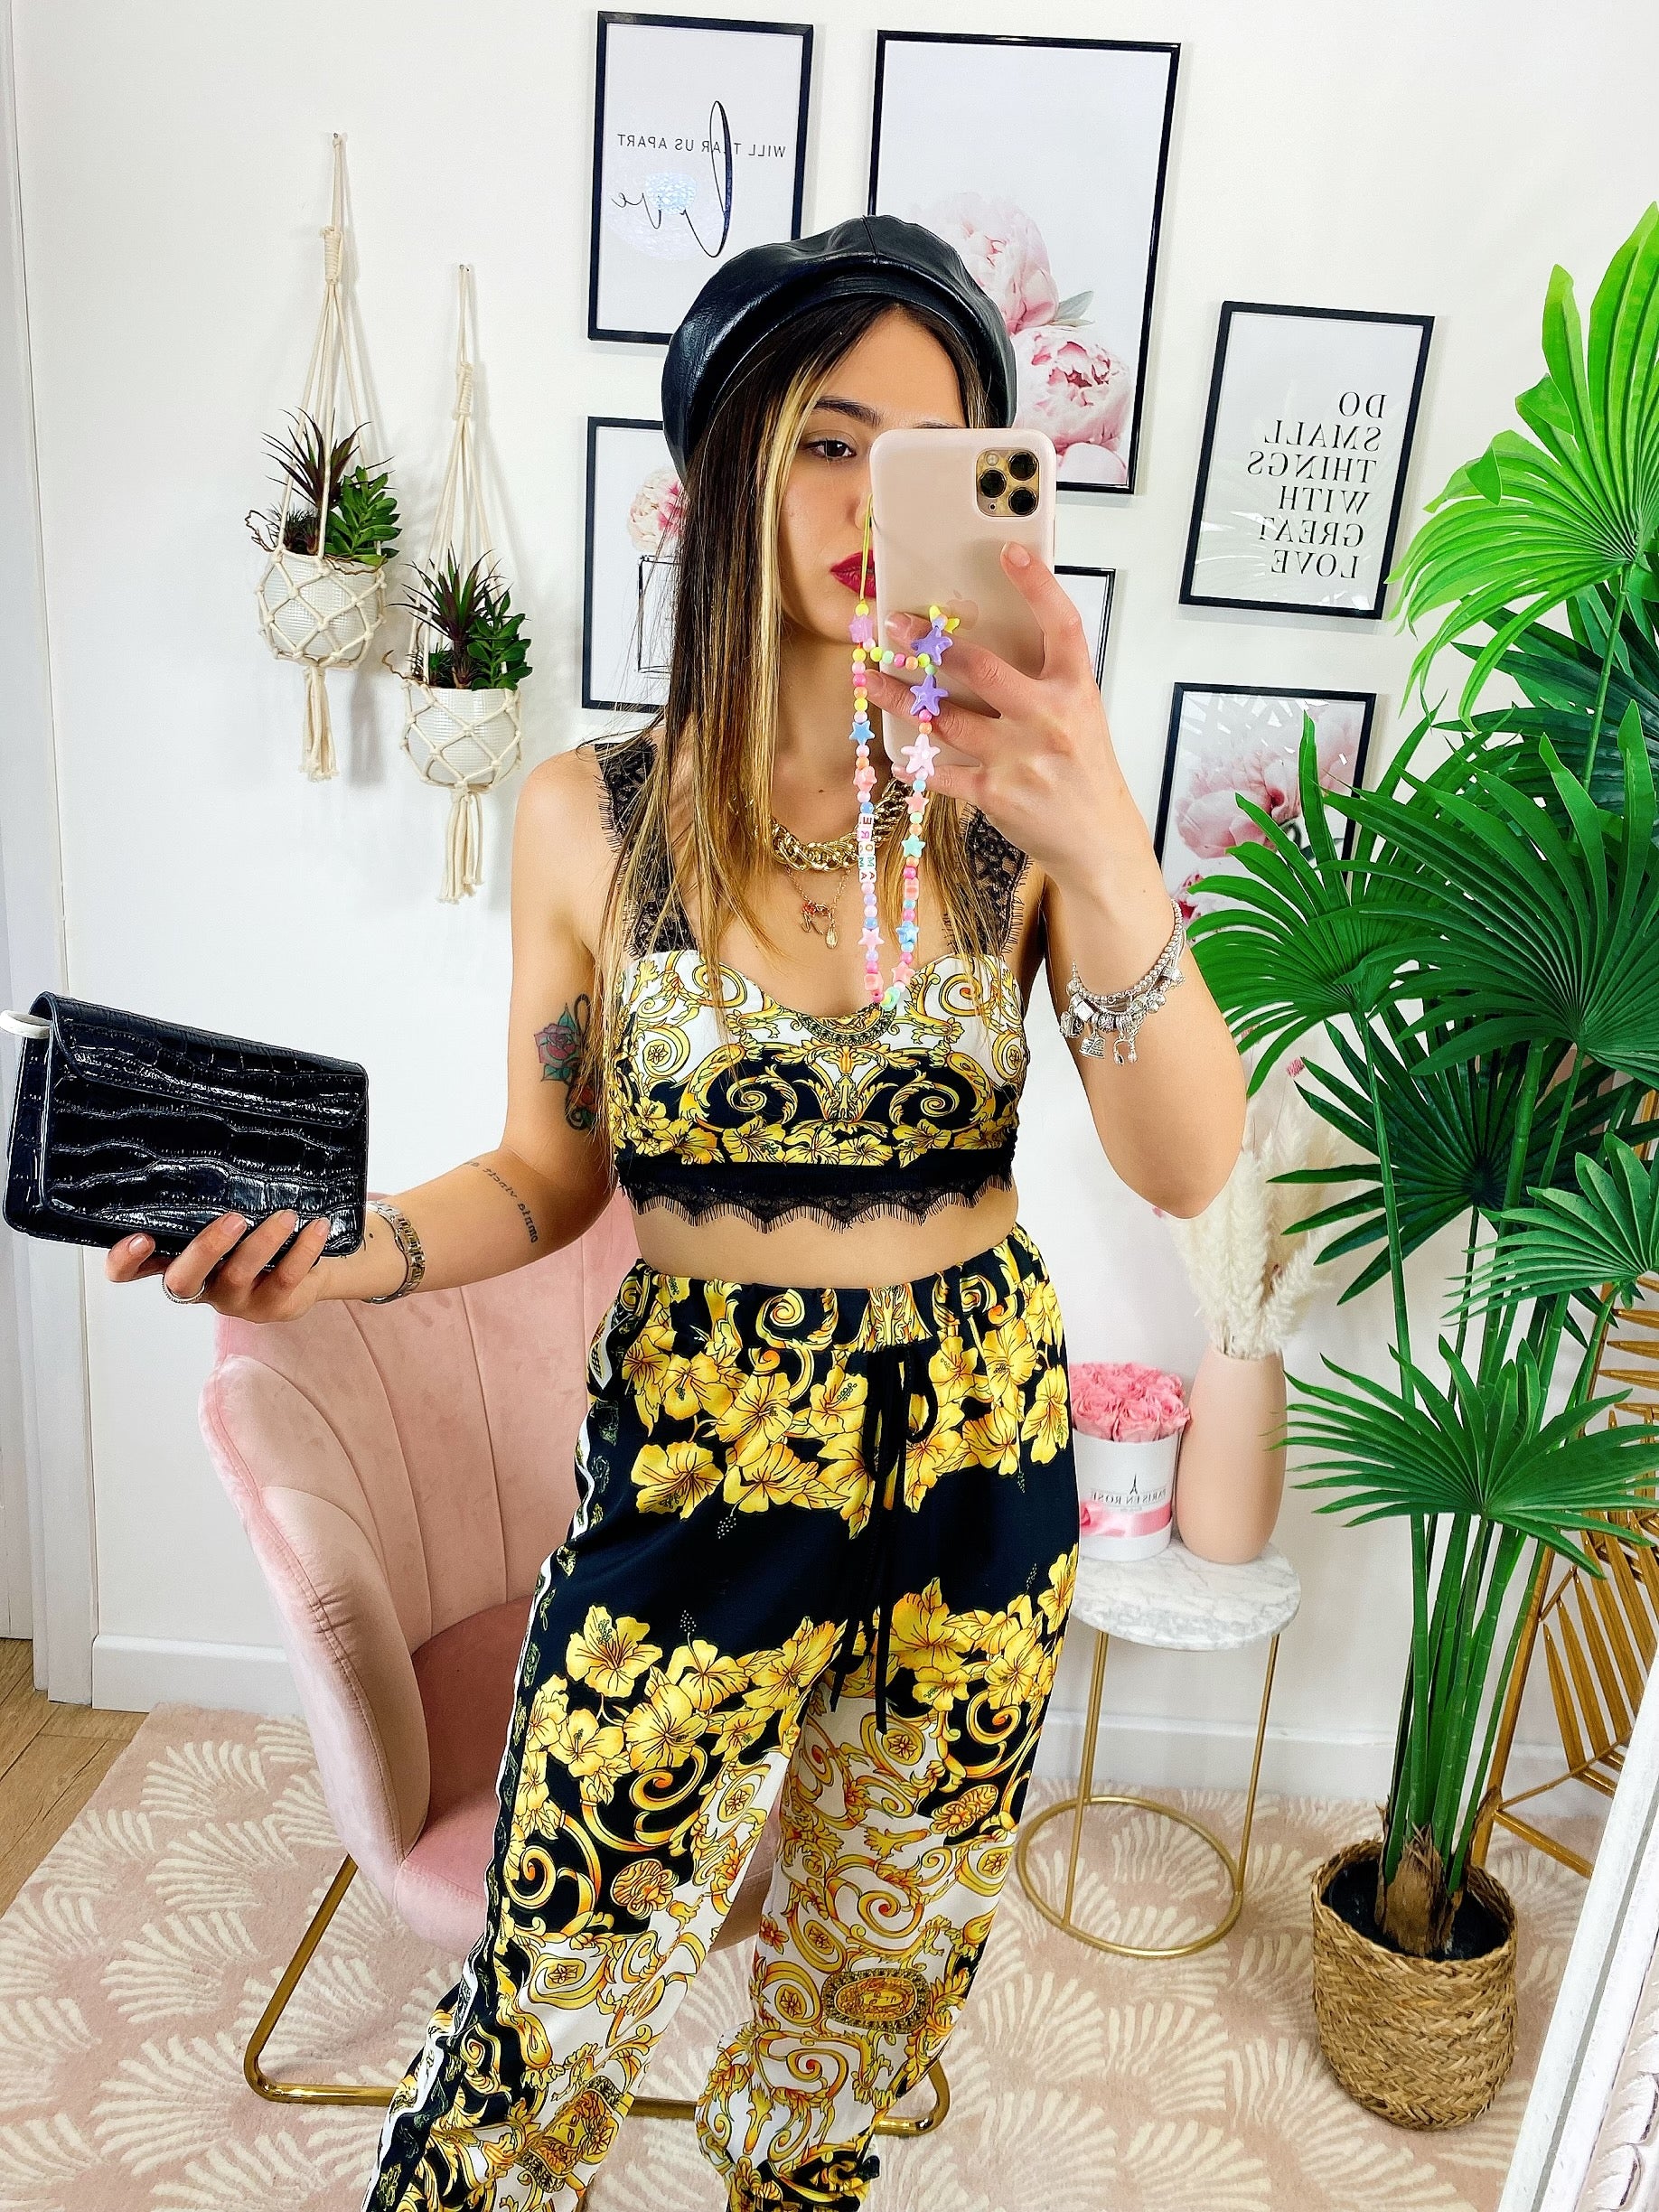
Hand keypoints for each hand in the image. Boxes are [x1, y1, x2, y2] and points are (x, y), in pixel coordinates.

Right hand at [105, 1208, 333, 1321]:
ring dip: (263, 1242)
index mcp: (175, 1261)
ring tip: (286, 1215)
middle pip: (181, 1281)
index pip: (130, 1272)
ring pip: (238, 1276)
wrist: (308, 1264)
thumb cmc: (254, 1229)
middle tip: (233, 1219)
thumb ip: (209, 1198)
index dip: (125, 1261)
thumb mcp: (226, 1214)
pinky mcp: (271, 1306)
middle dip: (205, 1249)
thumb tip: (210, 1136)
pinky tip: (317, 1226)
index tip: (140, 1237)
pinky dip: (303, 1250)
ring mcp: (234, 1300)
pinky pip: (285, 1279)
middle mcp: (199, 1285)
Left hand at [860, 543, 1151, 896]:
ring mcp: (1019, 757)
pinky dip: (914, 761)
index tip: (1009, 552)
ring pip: (943, 718)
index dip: (1037, 584)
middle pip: (981, 668)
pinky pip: (939, 771)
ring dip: (901, 697)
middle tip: (899, 626)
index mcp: (1075, 690)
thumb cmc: (1084, 772)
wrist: (1098, 841)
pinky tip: (895, 751)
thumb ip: (1043, 683)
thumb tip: (985, 649)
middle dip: (932, 645)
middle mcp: (1048, 717)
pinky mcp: (994, 794)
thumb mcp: (1080, 716)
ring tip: (871, 677)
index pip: (1061, 624)